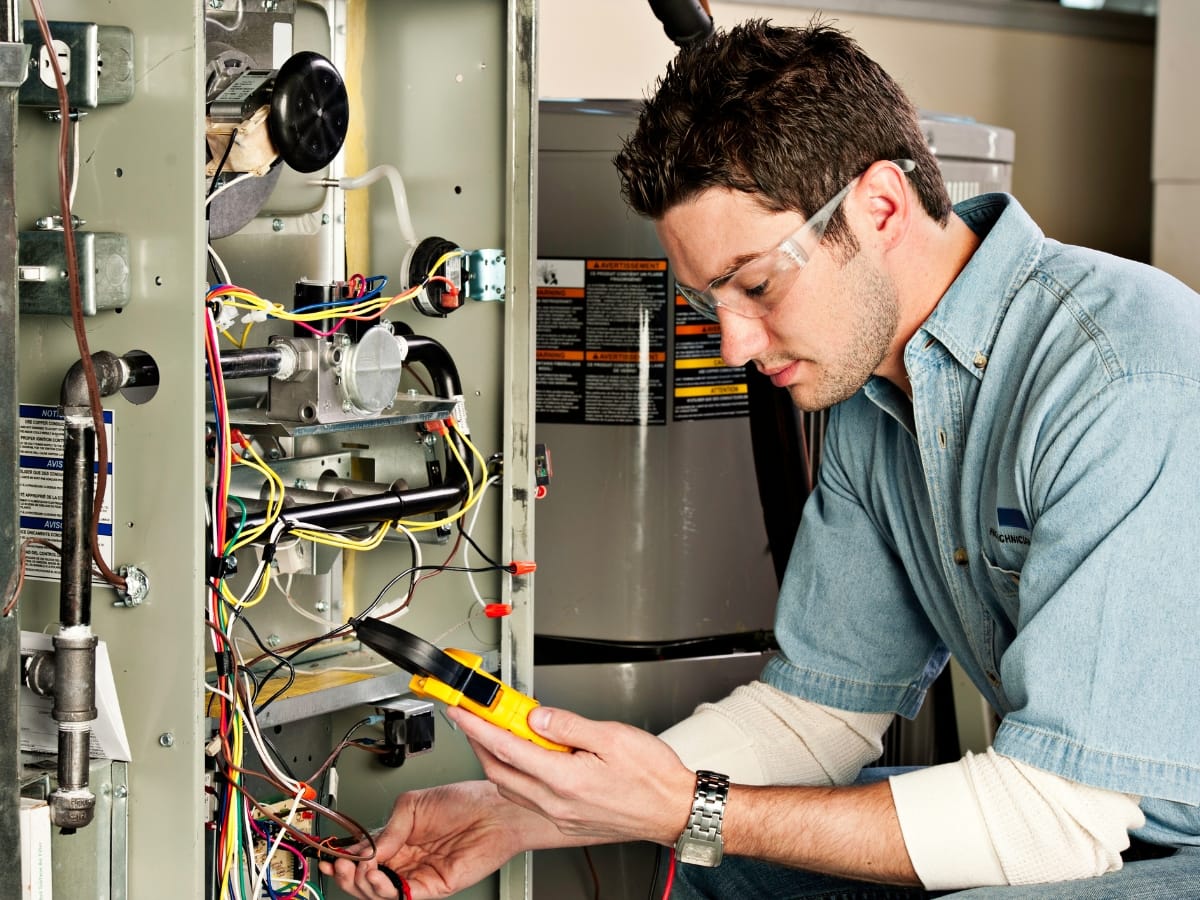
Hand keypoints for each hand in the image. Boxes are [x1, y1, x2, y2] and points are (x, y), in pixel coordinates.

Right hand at [318, 781, 526, 899]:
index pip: (365, 856)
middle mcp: (407, 858)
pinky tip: (377, 875)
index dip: (345, 859)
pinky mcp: (432, 887)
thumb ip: (388, 828)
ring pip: (380, 892)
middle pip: (367, 878)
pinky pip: (402, 897)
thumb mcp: (413, 804)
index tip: (330, 857)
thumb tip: (366, 849)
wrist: (494, 810)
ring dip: (362, 883)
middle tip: (339, 865)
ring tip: (359, 868)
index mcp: (399, 838)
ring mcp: (418, 874)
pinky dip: (384, 890)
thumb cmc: (464, 800)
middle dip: (348, 874)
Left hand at [448, 704, 695, 846]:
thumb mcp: (613, 736)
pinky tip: (526, 758)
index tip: (461, 709)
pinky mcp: (567, 820)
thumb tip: (536, 716)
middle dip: (479, 742)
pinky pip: (528, 798)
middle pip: (499, 771)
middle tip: (474, 717)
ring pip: (511, 786)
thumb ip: (568, 725)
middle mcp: (557, 803)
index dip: (478, 725)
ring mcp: (560, 815)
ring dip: (496, 759)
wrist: (674, 809)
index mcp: (565, 780)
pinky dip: (516, 775)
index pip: (506, 747)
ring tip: (498, 731)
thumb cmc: (653, 776)